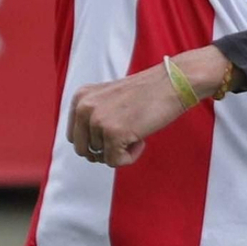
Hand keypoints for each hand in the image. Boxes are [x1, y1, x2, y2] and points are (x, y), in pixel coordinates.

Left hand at [68, 48, 231, 166]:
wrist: (172, 83)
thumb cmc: (146, 93)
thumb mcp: (109, 99)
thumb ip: (94, 117)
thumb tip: (89, 153)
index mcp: (80, 98)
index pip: (74, 136)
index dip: (95, 142)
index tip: (114, 134)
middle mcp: (84, 107)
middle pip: (82, 150)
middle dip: (103, 150)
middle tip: (125, 138)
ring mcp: (97, 120)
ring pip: (100, 157)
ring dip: (121, 149)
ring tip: (137, 129)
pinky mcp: (113, 133)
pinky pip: (115, 162)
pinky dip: (131, 156)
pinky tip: (142, 138)